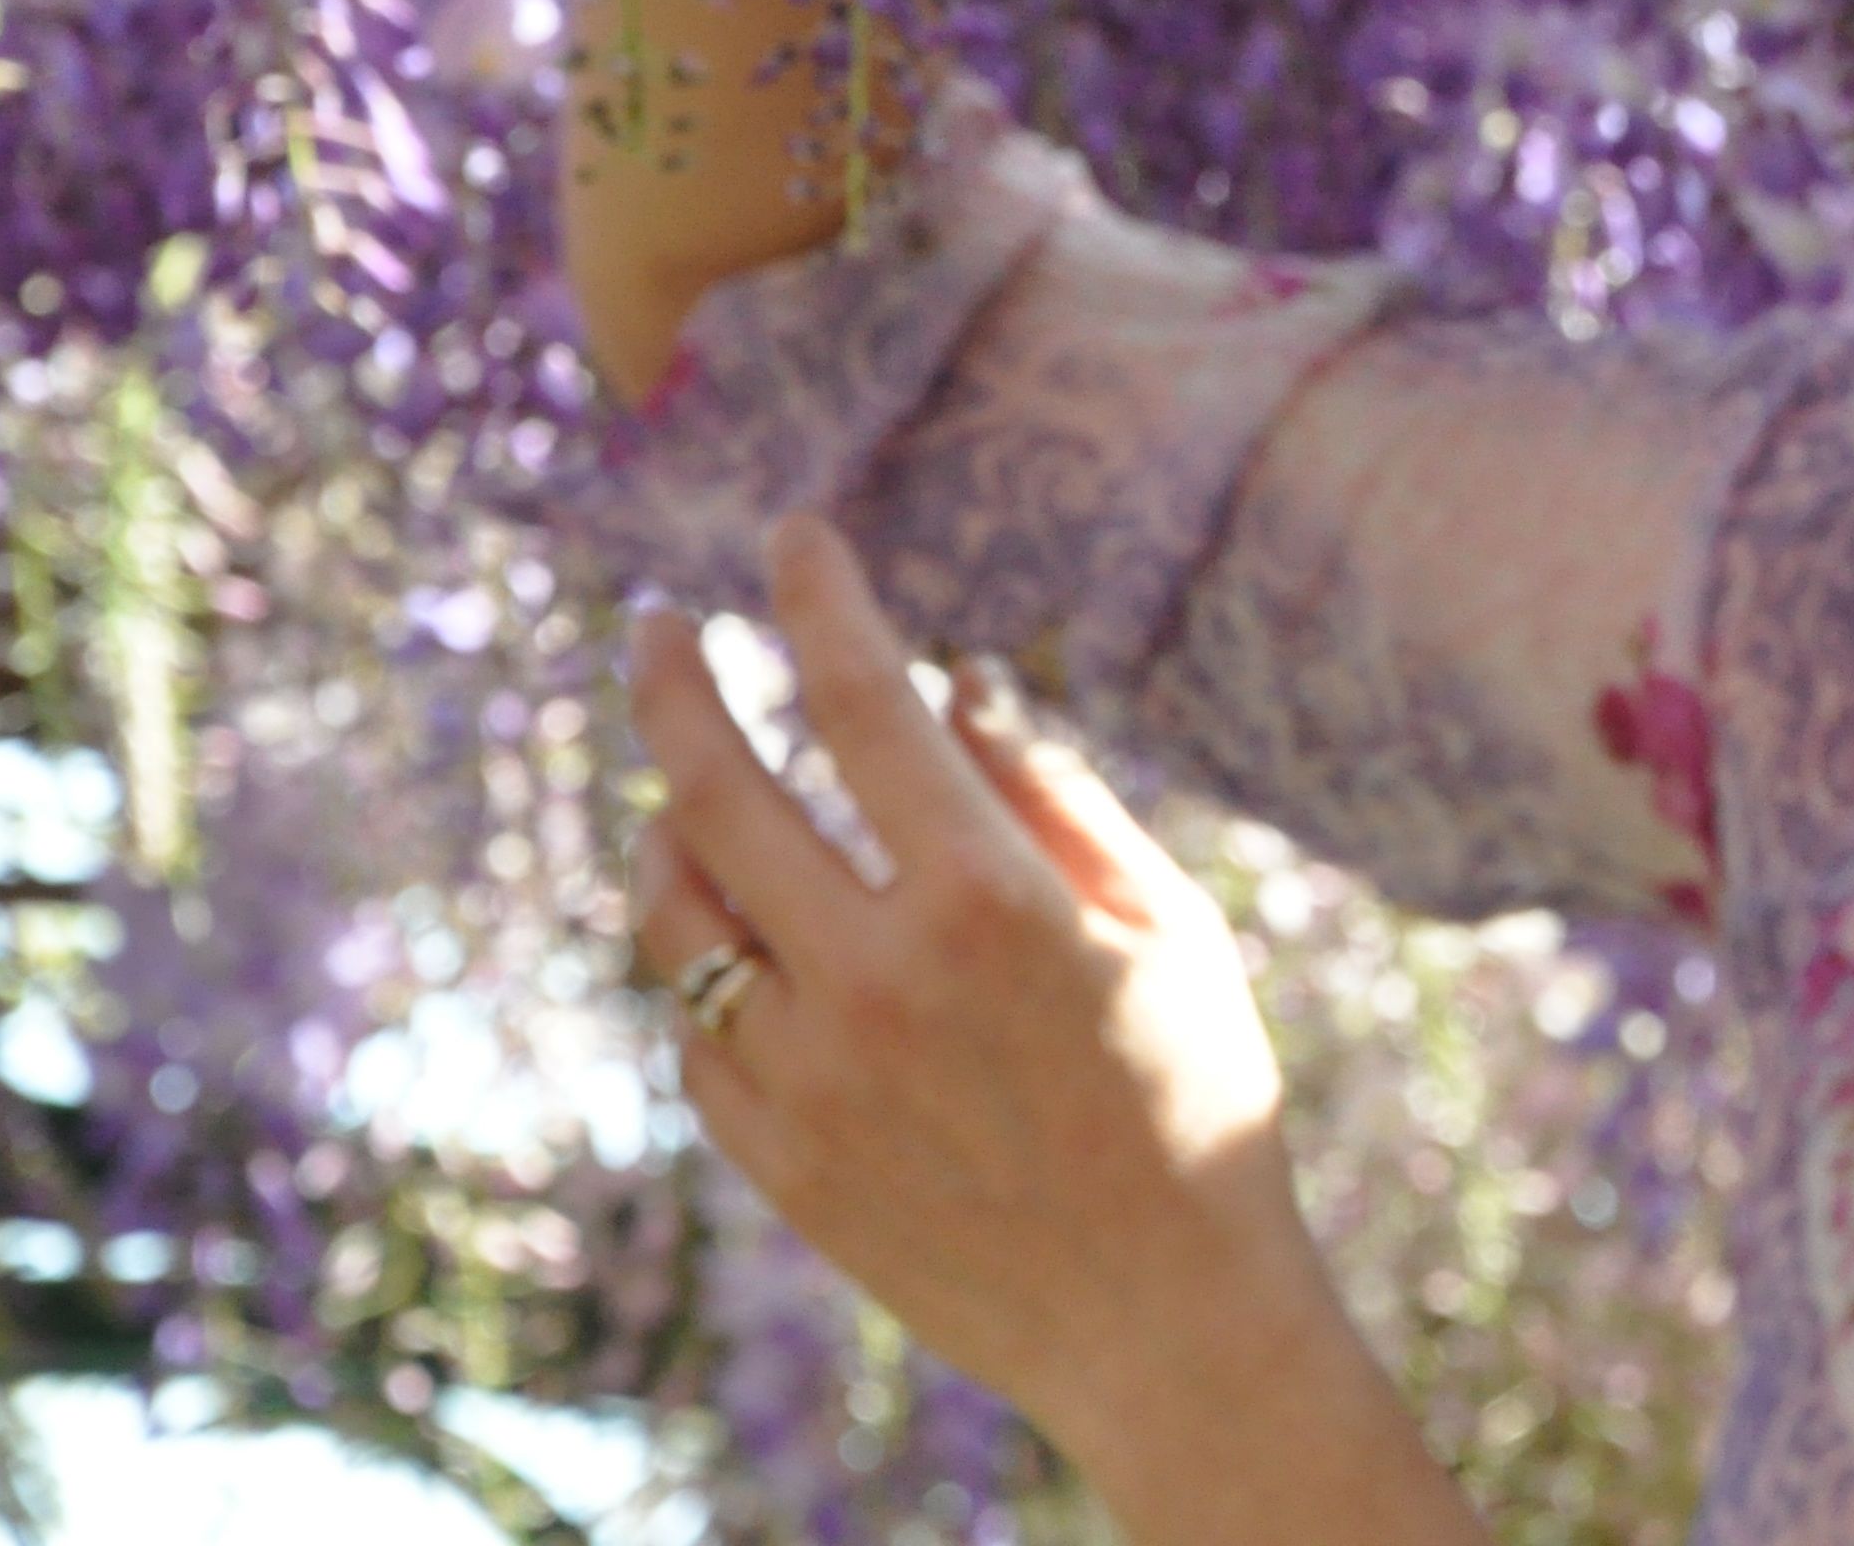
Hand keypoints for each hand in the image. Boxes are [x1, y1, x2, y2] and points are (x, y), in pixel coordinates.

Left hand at [620, 511, 1328, 1459]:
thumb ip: (1055, 795)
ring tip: (686, 792)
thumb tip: (957, 687)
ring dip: (666, 826)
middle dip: (673, 680)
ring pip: (673, 911)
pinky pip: (692, 1024)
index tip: (790, 534)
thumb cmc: (1197, 1098)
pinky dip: (705, 957)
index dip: (816, 596)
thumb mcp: (1169, 922)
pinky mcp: (773, 1159)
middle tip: (656, 623)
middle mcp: (877, 982)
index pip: (862, 700)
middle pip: (714, 789)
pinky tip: (744, 937)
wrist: (1167, 1320)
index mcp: (990, 901)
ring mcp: (806, 1079)